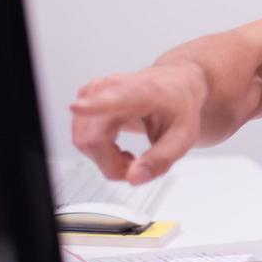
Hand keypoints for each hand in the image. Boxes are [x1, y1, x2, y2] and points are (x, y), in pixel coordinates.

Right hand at [69, 62, 206, 184]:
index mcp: (140, 92)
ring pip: (84, 142)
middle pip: (93, 139)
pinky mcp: (85, 101)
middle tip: (137, 165)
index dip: (92, 106)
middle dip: (112, 164)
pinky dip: (99, 152)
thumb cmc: (180, 104)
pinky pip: (82, 139)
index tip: (77, 107)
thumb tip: (133, 178)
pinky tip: (117, 148)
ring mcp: (94, 93)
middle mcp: (111, 88)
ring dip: (106, 160)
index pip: (113, 99)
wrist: (175, 84)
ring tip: (131, 157)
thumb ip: (160, 159)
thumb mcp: (184, 136)